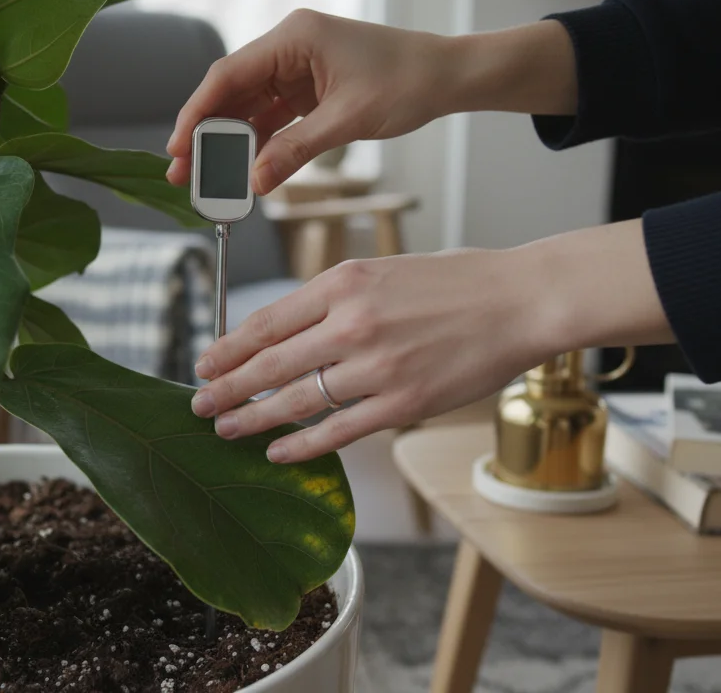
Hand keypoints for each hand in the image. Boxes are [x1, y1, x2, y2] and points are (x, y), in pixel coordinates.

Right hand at [164, 12, 578, 194]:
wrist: (447, 77)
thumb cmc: (407, 83)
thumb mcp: (348, 121)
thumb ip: (296, 150)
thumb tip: (255, 181)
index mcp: (294, 37)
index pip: (228, 75)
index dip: (197, 113)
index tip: (177, 148)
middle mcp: (289, 47)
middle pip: (231, 91)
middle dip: (206, 133)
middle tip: (183, 173)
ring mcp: (297, 67)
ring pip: (248, 107)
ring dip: (229, 142)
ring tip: (208, 179)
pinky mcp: (309, 87)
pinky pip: (272, 116)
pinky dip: (257, 142)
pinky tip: (243, 169)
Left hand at [189, 220, 674, 462]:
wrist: (520, 301)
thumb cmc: (455, 284)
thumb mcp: (382, 270)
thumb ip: (333, 299)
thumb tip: (284, 332)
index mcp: (343, 283)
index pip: (266, 321)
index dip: (228, 348)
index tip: (206, 363)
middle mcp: (352, 323)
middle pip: (268, 364)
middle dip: (226, 388)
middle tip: (199, 405)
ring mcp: (376, 367)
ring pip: (294, 400)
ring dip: (251, 419)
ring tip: (225, 429)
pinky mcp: (402, 403)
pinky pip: (337, 431)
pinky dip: (300, 444)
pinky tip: (276, 450)